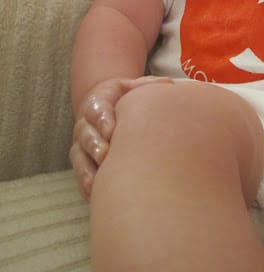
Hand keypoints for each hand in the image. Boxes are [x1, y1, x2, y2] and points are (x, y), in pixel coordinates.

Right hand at [70, 76, 172, 199]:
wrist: (105, 109)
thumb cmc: (123, 99)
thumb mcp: (132, 88)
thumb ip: (147, 86)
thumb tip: (169, 84)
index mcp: (98, 102)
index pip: (96, 109)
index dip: (101, 119)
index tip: (111, 130)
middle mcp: (85, 123)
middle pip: (85, 134)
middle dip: (93, 144)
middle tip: (105, 155)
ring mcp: (82, 143)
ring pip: (79, 156)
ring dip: (88, 168)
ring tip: (99, 179)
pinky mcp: (82, 161)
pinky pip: (81, 174)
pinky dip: (87, 184)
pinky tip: (96, 193)